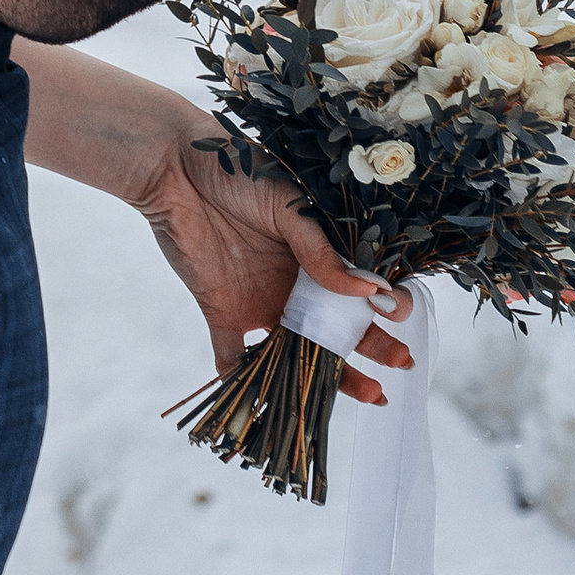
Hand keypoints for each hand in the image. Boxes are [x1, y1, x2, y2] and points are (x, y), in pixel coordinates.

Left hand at [131, 122, 409, 405]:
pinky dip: (246, 385)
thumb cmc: (238, 171)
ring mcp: (261, 301)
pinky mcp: (222, 311)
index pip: (359, 288)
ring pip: (299, 351)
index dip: (383, 305)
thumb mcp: (288, 206)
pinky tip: (270, 407)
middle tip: (401, 366)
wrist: (173, 167)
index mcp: (316, 255)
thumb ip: (321, 250)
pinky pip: (234, 357)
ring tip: (369, 393)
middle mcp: (295, 284)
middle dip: (373, 348)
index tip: (400, 314)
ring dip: (329, 377)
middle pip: (338, 327)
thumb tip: (370, 289)